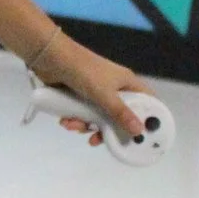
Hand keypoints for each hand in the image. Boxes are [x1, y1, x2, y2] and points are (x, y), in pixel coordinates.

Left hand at [37, 34, 153, 144]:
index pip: (147, 101)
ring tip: (73, 125)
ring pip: (99, 118)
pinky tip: (66, 121)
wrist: (50, 58)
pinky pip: (83, 114)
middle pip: (120, 116)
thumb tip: (139, 131)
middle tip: (100, 139)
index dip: (148, 118)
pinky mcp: (79, 96)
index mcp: (127, 83)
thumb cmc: (83, 72)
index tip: (144, 136)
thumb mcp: (104, 94)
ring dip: (86, 125)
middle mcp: (114, 88)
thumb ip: (121, 114)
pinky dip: (76, 119)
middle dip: (109, 129)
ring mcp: (96, 93)